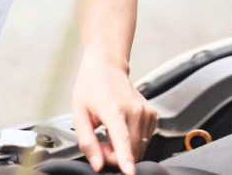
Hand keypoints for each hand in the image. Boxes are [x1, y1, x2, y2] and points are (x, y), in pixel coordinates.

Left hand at [72, 51, 156, 174]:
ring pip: (139, 148)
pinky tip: (121, 131)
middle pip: (131, 149)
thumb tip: (98, 164)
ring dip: (123, 149)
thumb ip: (87, 142)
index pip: (121, 138)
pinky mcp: (152, 115)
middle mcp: (134, 110)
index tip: (130, 172)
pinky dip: (132, 142)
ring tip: (109, 134)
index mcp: (113, 109)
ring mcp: (145, 111)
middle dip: (114, 156)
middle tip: (100, 144)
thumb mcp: (79, 114)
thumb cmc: (91, 87)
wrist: (107, 66)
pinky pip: (144, 140)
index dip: (124, 158)